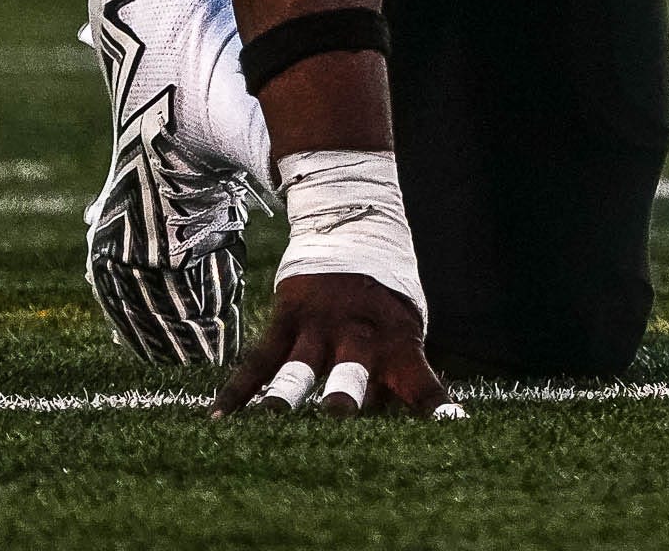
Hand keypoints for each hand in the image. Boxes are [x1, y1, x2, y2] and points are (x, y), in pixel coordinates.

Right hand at [212, 271, 453, 417]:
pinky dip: (238, 390)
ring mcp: (320, 326)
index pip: (422, 382)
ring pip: (300, 365)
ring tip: (271, 418)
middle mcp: (360, 335)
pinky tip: (219, 418)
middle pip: (353, 370)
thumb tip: (394, 439)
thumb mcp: (401, 334)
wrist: (354, 229)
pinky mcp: (287, 320)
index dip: (436, 407)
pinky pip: (258, 360)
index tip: (450, 430)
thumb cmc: (384, 302)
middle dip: (346, 396)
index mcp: (399, 342)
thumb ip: (393, 382)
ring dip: (287, 393)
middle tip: (338, 418)